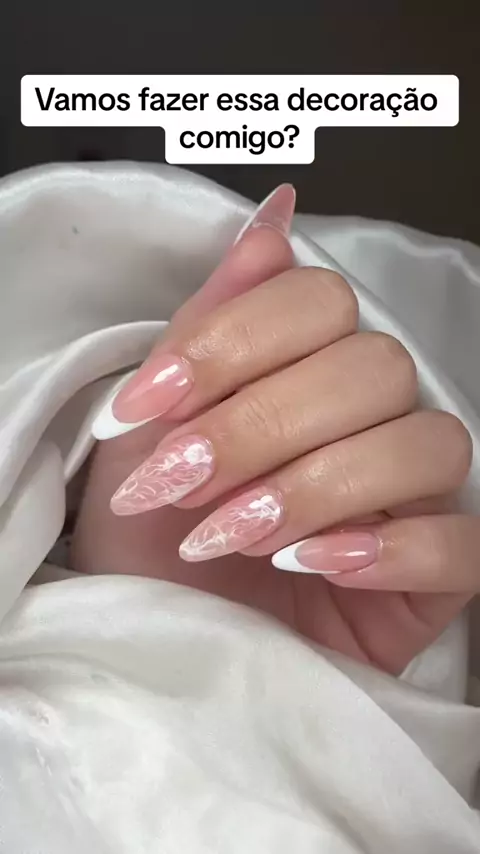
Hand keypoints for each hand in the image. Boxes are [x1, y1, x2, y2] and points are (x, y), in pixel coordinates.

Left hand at [72, 185, 475, 674]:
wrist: (165, 630)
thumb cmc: (155, 530)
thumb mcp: (155, 422)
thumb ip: (215, 317)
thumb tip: (274, 217)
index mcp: (312, 365)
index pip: (318, 302)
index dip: (231, 345)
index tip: (150, 405)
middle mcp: (376, 415)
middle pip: (371, 369)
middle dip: (258, 427)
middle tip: (182, 481)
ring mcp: (415, 493)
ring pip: (424, 444)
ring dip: (313, 488)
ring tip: (231, 536)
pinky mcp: (439, 571)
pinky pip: (464, 541)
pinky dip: (390, 548)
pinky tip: (314, 565)